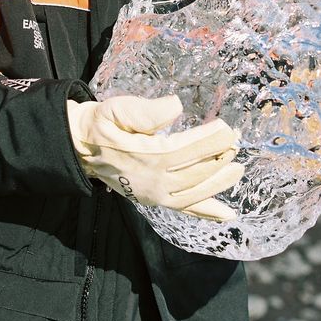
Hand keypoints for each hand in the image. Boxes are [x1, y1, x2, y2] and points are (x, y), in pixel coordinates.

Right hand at [67, 95, 242, 220]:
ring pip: (195, 193)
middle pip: (195, 172)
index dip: (210, 139)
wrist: (82, 147)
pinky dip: (207, 212)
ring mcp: (155, 195)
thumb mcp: (118, 108)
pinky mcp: (154, 201)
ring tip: (238, 170)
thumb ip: (146, 111)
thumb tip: (175, 106)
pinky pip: (185, 209)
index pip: (187, 149)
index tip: (228, 129)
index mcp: (146, 156)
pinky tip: (227, 214)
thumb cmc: (103, 124)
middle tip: (237, 142)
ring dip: (219, 182)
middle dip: (219, 157)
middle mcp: (153, 181)